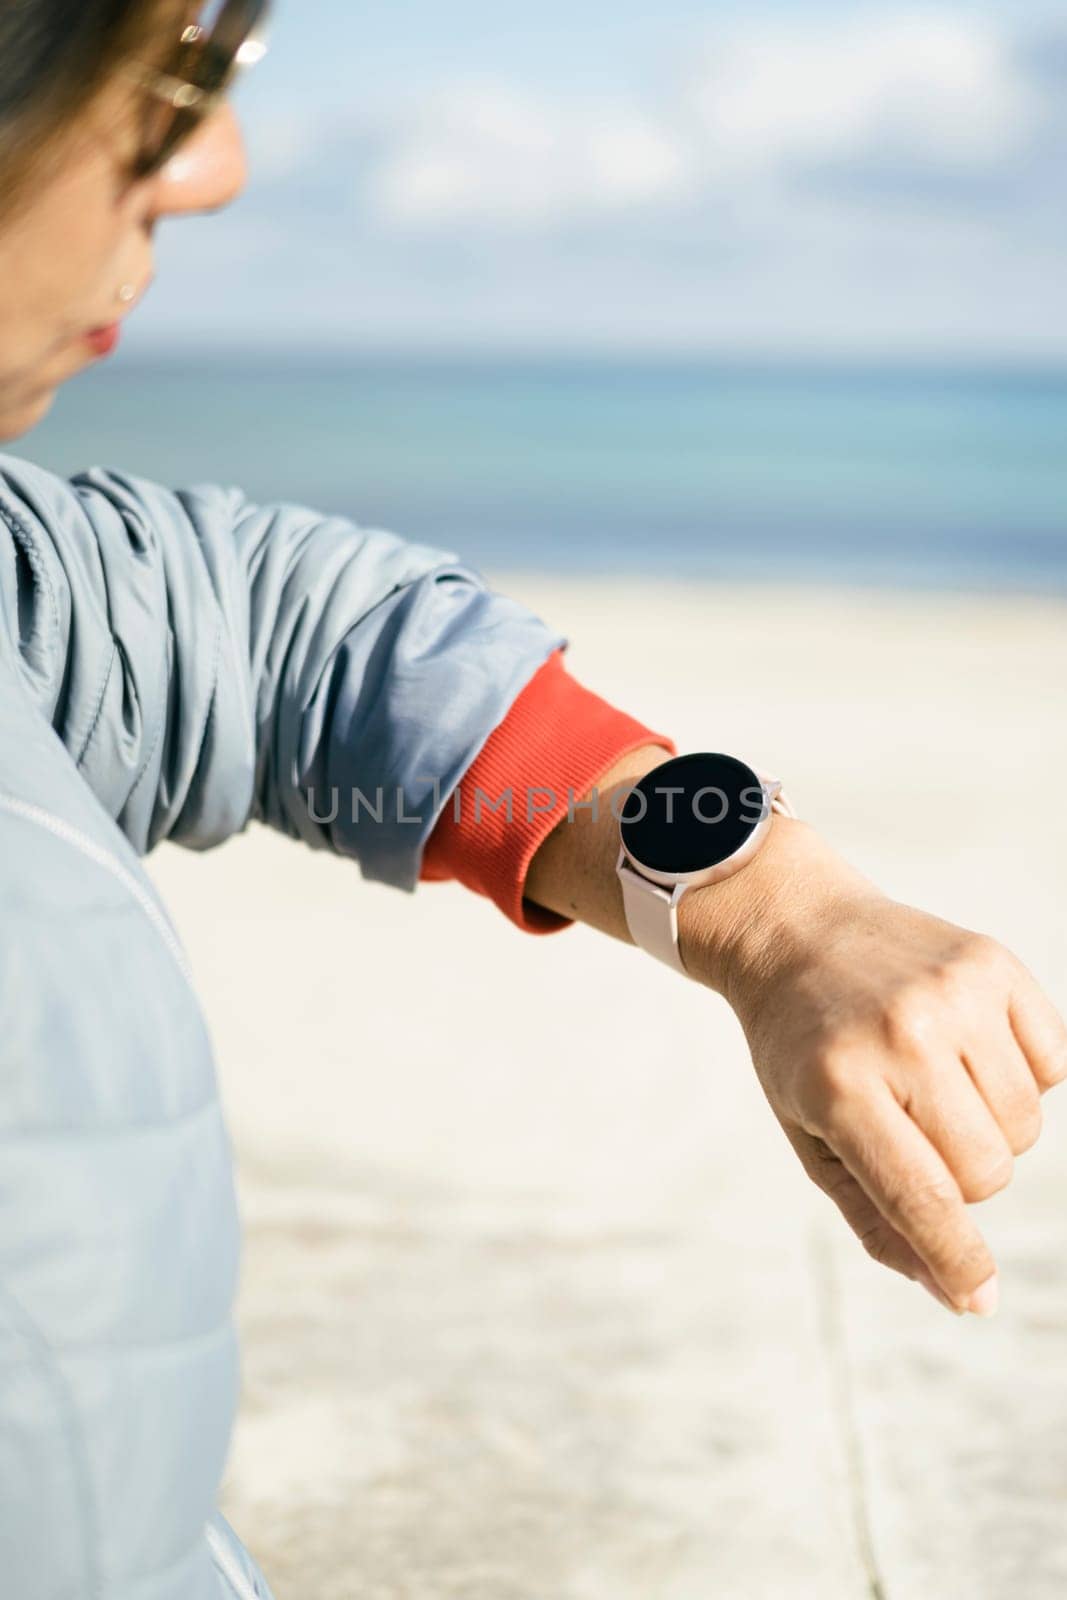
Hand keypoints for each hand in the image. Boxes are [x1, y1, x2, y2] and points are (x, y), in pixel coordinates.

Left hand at [682, 820, 1066, 1314]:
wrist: (797, 930)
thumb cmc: (803, 1050)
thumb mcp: (811, 1135)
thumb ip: (878, 1219)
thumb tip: (962, 1296)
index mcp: (839, 1086)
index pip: (923, 1198)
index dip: (958, 1258)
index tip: (979, 1295)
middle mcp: (901, 1036)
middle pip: (987, 1172)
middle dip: (961, 1177)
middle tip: (913, 1131)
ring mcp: (952, 994)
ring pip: (1025, 1125)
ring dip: (990, 1127)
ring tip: (935, 1085)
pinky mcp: (991, 963)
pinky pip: (1053, 1064)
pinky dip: (1021, 1074)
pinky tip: (965, 1047)